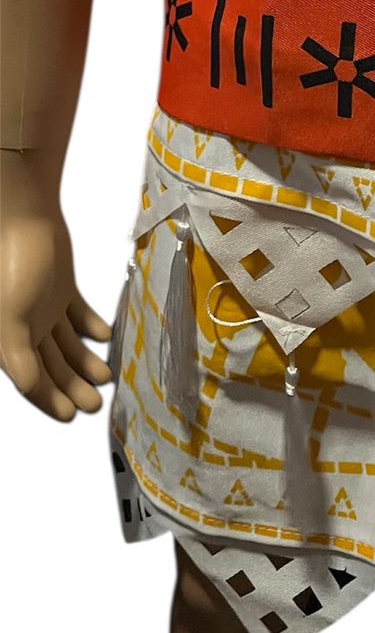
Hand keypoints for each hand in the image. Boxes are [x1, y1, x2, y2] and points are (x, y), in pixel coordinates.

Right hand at [1, 158, 112, 418]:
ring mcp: (42, 307)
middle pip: (50, 366)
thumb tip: (32, 388)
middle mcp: (23, 327)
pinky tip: (104, 338)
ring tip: (106, 378)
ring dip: (84, 362)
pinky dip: (90, 328)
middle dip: (72, 386)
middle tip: (96, 404)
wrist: (24, 216)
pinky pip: (76, 316)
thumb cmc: (11, 265)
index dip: (48, 399)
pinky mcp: (60, 287)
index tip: (70, 416)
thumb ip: (18, 358)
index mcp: (7, 339)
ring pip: (65, 345)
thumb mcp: (8, 319)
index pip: (29, 380)